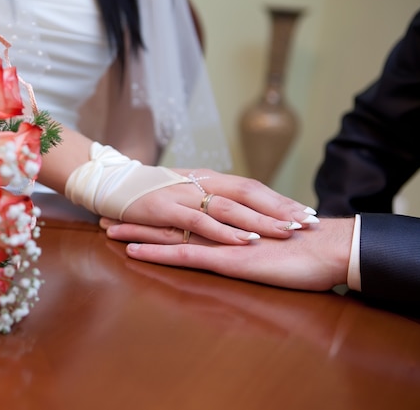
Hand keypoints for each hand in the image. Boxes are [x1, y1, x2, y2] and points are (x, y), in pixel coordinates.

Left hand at [105, 217, 354, 291]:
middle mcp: (218, 223)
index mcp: (228, 219)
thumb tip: (240, 235)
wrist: (331, 249)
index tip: (134, 206)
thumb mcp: (272, 239)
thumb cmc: (308, 248)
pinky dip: (157, 251)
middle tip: (108, 212)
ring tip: (107, 228)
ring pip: (170, 231)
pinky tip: (133, 251)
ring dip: (138, 230)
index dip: (158, 208)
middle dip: (138, 214)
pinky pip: (183, 254)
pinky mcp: (225, 257)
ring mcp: (220, 239)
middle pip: (169, 215)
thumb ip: (251, 234)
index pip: (185, 211)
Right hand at [117, 168, 319, 244]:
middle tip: (309, 223)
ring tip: (285, 232)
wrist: (110, 181)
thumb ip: (209, 202)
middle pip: (248, 193)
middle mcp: (200, 182)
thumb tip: (239, 216)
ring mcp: (182, 195)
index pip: (252, 187)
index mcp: (209, 177)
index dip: (279, 199)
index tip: (306, 213)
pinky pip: (199, 221)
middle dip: (280, 208)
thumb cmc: (150, 190)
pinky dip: (223, 231)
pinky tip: (243, 242)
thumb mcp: (184, 193)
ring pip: (229, 206)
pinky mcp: (165, 208)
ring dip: (258, 220)